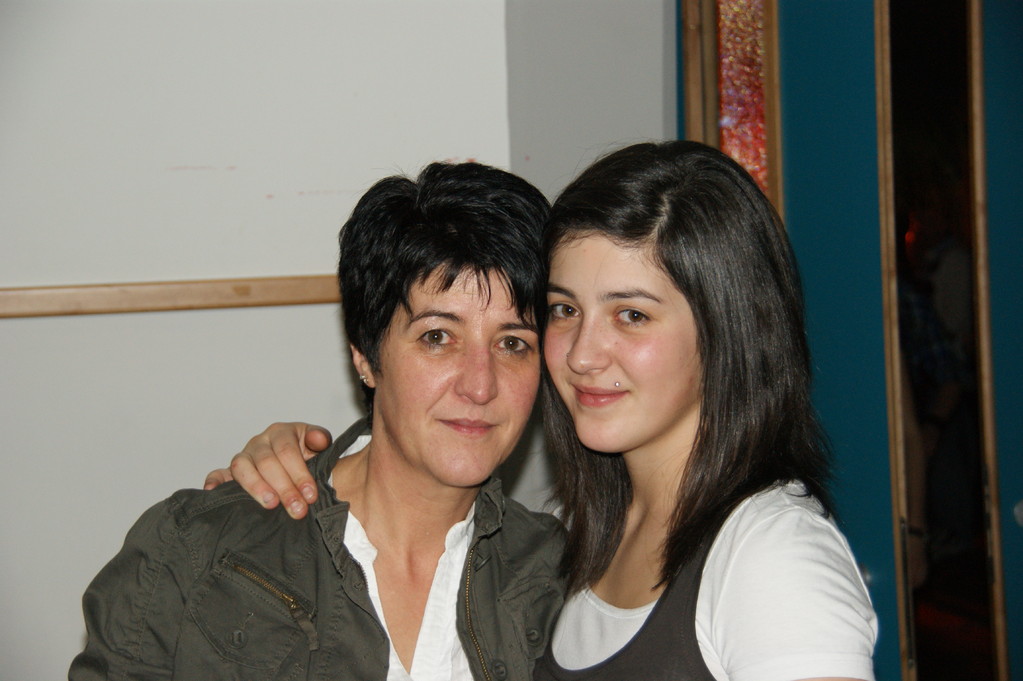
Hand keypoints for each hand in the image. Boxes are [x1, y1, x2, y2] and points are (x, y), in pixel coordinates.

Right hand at [203, 422, 331, 518]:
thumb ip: (320, 440)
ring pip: (241, 467)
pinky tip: (213, 491)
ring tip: (270, 504)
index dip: (299, 474)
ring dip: (256, 487)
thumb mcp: (317, 445)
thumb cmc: (307, 455)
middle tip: (297, 509)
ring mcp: (243, 456)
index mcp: (281, 432)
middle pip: (266, 462)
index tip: (310, 495)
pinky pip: (217, 473)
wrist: (298, 461)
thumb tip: (318, 440)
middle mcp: (259, 442)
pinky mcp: (230, 472)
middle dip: (284, 488)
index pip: (287, 451)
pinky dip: (214, 481)